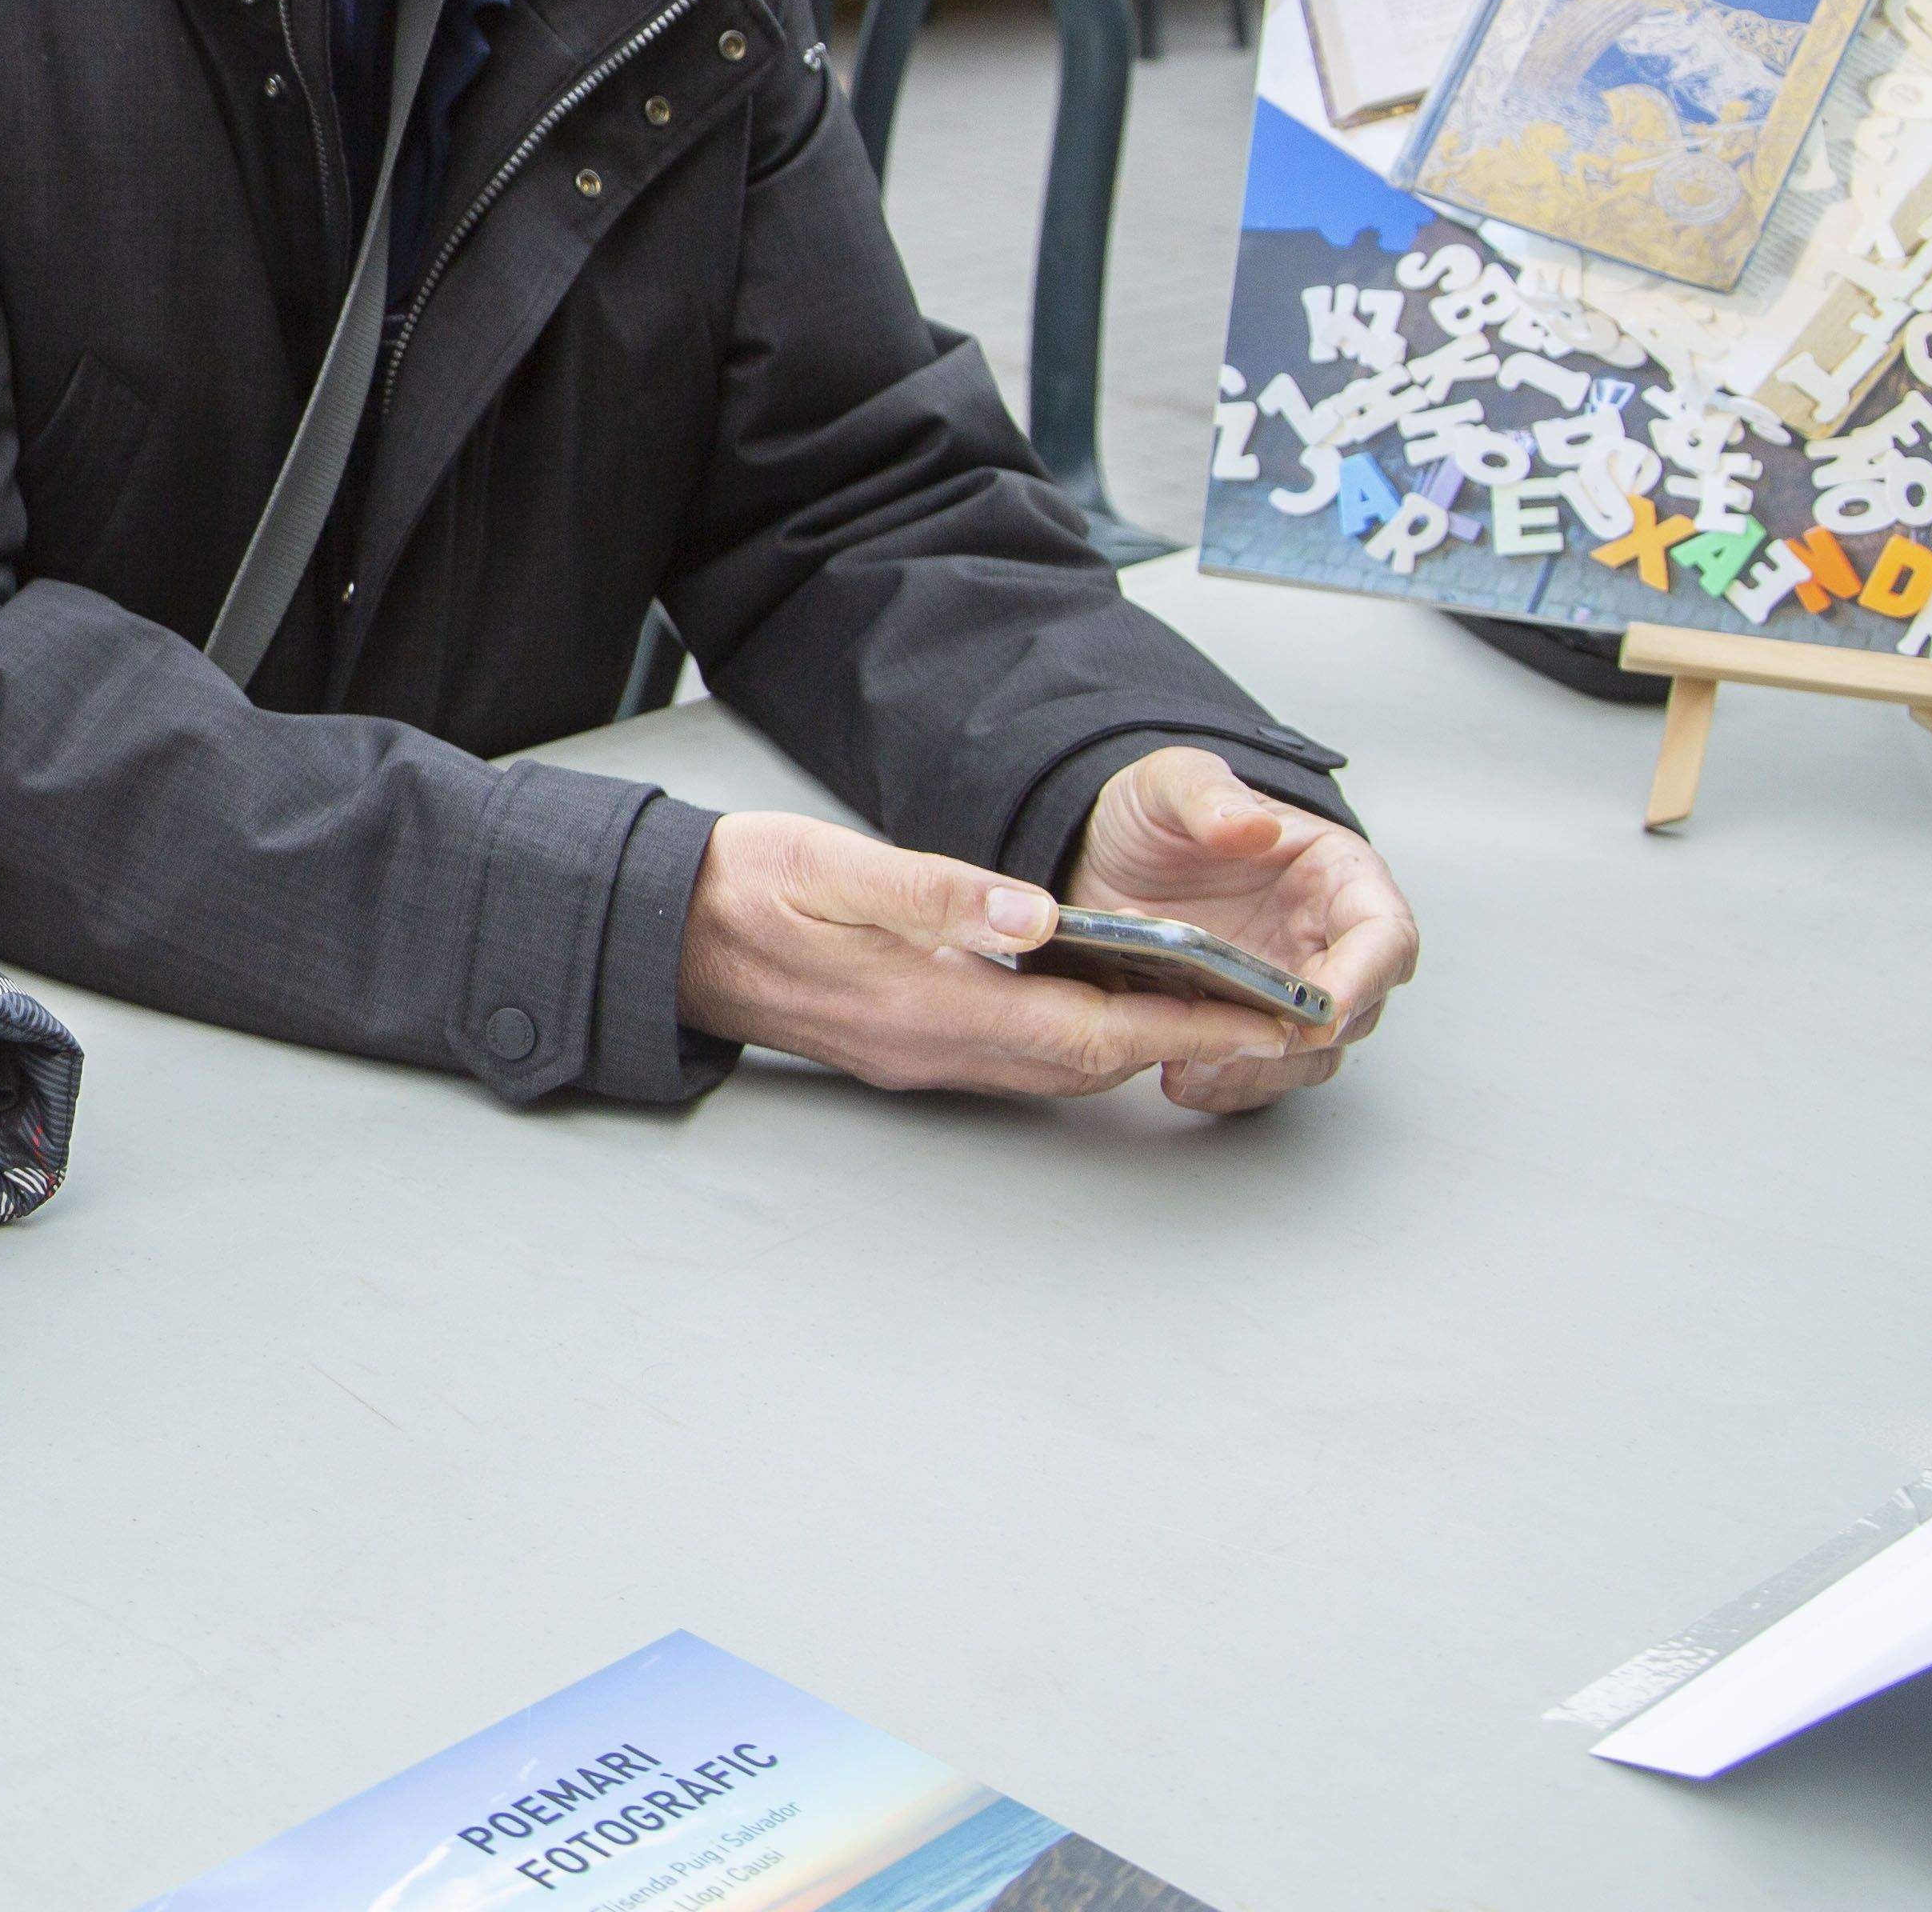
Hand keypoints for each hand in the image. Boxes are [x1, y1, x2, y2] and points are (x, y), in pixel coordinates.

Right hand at [675, 805, 1316, 1107]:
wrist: (664, 931)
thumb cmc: (743, 888)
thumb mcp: (831, 865)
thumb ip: (934, 890)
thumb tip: (1035, 914)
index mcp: (921, 1003)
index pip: (1084, 1028)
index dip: (1181, 1025)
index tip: (1256, 1018)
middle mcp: (930, 1047)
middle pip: (1085, 1062)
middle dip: (1182, 1043)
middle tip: (1267, 1020)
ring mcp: (918, 1056)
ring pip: (1056, 1067)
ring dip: (1134, 1045)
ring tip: (1210, 1012)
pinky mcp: (907, 1045)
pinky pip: (1019, 1057)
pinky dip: (1079, 1039)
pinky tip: (1100, 1009)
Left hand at [1066, 746, 1417, 1112]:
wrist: (1099, 853)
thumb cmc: (1155, 814)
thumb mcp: (1170, 784)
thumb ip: (1208, 797)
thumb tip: (1252, 829)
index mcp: (1335, 879)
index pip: (1384, 936)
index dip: (1366, 977)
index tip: (1324, 1009)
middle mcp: (1325, 942)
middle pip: (1356, 1012)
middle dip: (1304, 1040)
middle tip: (1239, 1045)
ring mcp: (1287, 989)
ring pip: (1310, 1057)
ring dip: (1261, 1073)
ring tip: (1192, 1069)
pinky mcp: (1243, 1024)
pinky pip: (1257, 1073)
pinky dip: (1226, 1086)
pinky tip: (1178, 1078)